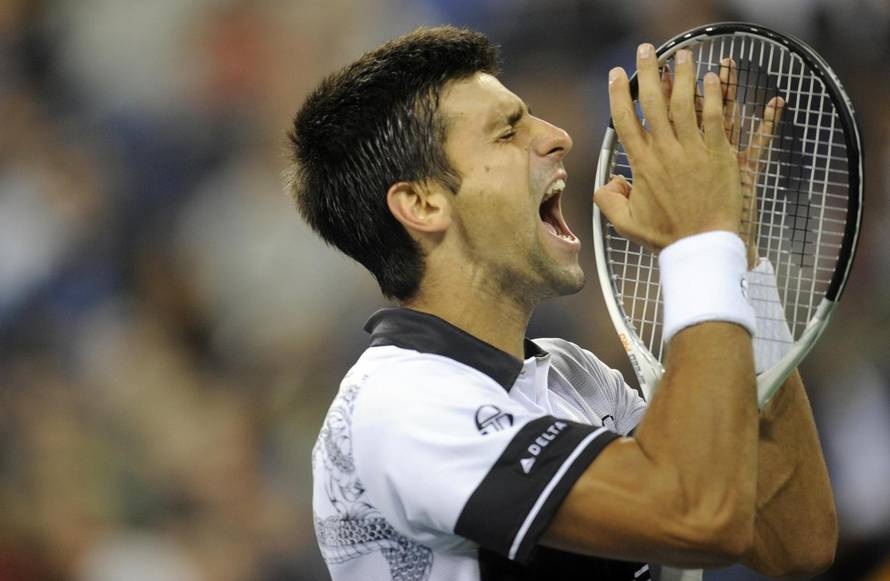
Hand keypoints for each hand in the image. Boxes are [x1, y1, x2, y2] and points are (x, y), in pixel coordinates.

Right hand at [595, 44, 741, 249]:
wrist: (703, 244)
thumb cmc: (667, 236)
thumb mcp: (626, 224)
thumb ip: (608, 201)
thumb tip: (608, 181)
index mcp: (642, 165)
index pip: (624, 121)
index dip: (618, 94)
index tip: (616, 75)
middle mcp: (665, 152)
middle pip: (652, 102)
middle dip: (647, 72)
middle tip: (646, 50)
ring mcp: (692, 150)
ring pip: (684, 103)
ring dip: (681, 75)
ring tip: (681, 54)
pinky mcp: (718, 153)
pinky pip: (713, 117)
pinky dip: (712, 95)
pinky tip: (711, 77)